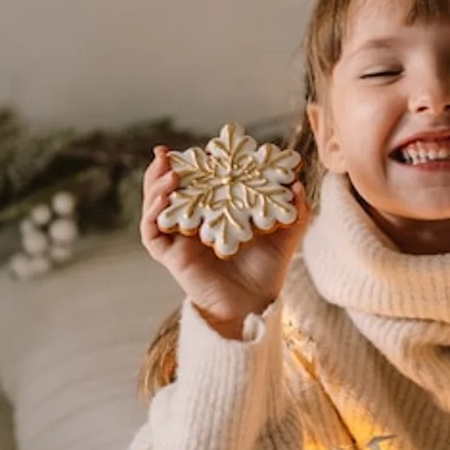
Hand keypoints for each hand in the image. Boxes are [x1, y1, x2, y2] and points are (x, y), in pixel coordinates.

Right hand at [140, 146, 310, 335]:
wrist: (255, 302)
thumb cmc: (267, 269)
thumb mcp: (285, 234)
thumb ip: (295, 209)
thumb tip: (297, 182)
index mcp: (214, 212)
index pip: (197, 182)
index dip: (194, 164)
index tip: (202, 148)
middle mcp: (192, 223)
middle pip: (167, 190)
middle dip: (163, 169)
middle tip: (165, 152)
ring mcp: (178, 239)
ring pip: (154, 207)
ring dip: (155, 186)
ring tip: (169, 170)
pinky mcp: (171, 256)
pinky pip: (152, 232)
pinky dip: (152, 213)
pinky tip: (163, 199)